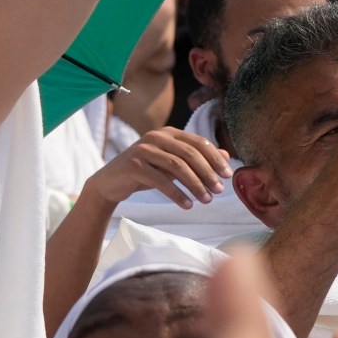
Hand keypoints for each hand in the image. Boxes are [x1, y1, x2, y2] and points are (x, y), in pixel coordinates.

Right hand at [81, 125, 229, 209]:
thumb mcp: (172, 164)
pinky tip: (187, 205)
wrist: (110, 183)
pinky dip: (177, 194)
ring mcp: (142, 149)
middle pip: (189, 154)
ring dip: (195, 185)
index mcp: (168, 133)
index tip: (227, 175)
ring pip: (177, 166)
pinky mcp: (133, 165)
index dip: (215, 158)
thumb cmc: (144, 172)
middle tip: (219, 191)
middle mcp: (155, 137)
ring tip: (206, 200)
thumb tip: (226, 156)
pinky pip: (160, 180)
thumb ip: (196, 158)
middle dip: (207, 173)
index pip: (198, 142)